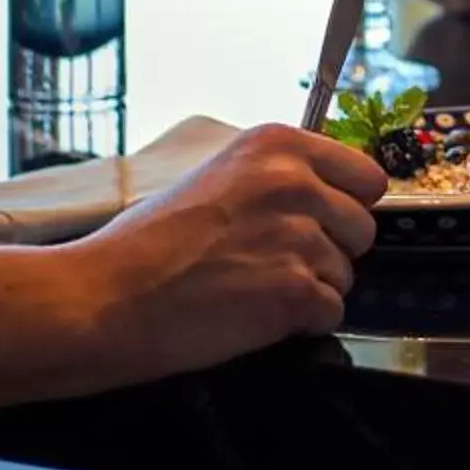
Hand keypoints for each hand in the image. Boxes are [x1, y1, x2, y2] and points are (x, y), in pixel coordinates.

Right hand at [65, 125, 387, 380]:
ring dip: (308, 289)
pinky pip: (330, 312)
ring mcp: (297, 236)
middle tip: (271, 263)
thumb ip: (276, 179)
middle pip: (363, 227)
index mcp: (277, 145)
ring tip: (250, 289)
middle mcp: (295, 182)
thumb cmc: (146, 245)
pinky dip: (299, 324)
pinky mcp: (293, 291)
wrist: (103, 298)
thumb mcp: (218, 178)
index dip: (344, 206)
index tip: (320, 223)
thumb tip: (328, 195)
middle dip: (328, 251)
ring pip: (346, 273)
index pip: (366, 176)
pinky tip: (252, 315)